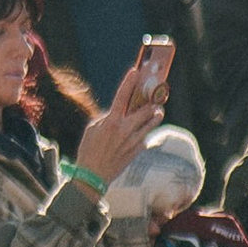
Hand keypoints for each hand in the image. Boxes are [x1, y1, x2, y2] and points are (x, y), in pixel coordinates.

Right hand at [76, 60, 161, 188]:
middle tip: (157, 96)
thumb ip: (107, 118)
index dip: (129, 82)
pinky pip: (145, 138)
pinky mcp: (137, 151)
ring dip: (155, 116)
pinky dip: (146, 133)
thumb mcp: (92, 129)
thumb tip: (118, 113)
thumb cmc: (89, 150)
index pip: (122, 97)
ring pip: (151, 124)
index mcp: (112, 122)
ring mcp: (133, 141)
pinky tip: (145, 131)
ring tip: (158, 111)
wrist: (93, 175)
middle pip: (144, 110)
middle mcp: (125, 130)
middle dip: (151, 101)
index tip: (135, 71)